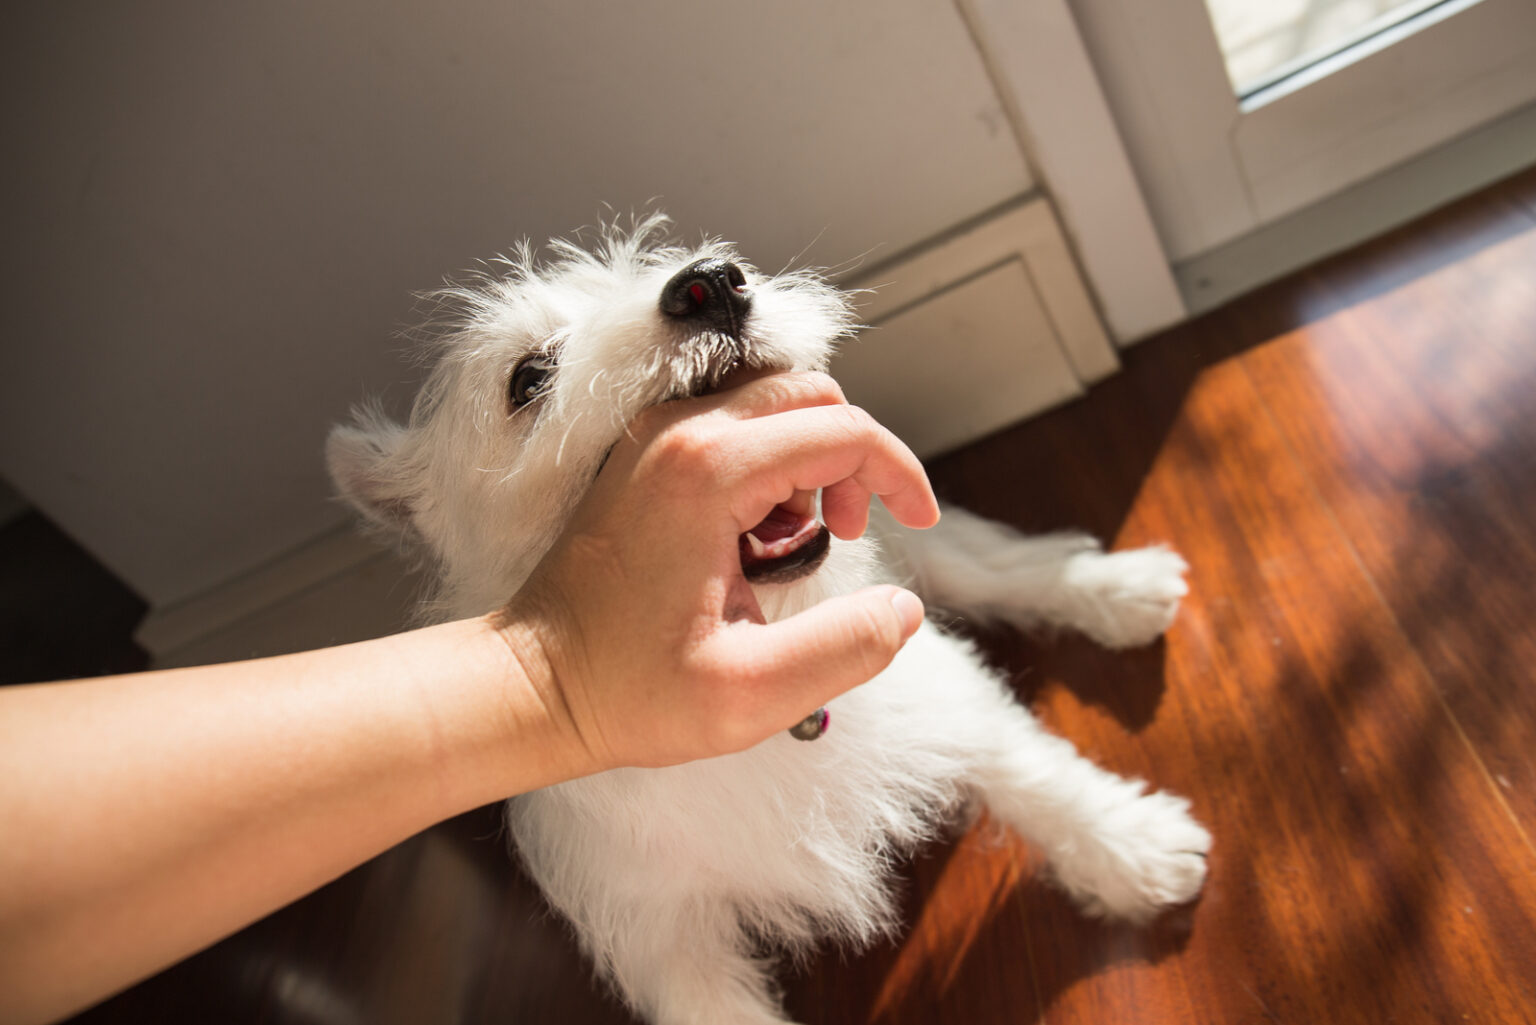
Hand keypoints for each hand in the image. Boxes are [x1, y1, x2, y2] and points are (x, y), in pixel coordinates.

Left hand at [496, 371, 937, 771]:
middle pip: (808, 394)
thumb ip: (848, 647)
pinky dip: (766, 466)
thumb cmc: (626, 691)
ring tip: (790, 548)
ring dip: (807, 461)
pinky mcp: (642, 458)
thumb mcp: (753, 692)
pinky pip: (730, 427)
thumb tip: (904, 608)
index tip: (917, 524)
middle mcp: (678, 432)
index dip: (898, 475)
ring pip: (770, 403)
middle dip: (853, 459)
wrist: (532, 687)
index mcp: (710, 471)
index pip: (842, 431)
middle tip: (846, 536)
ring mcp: (654, 439)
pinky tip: (750, 541)